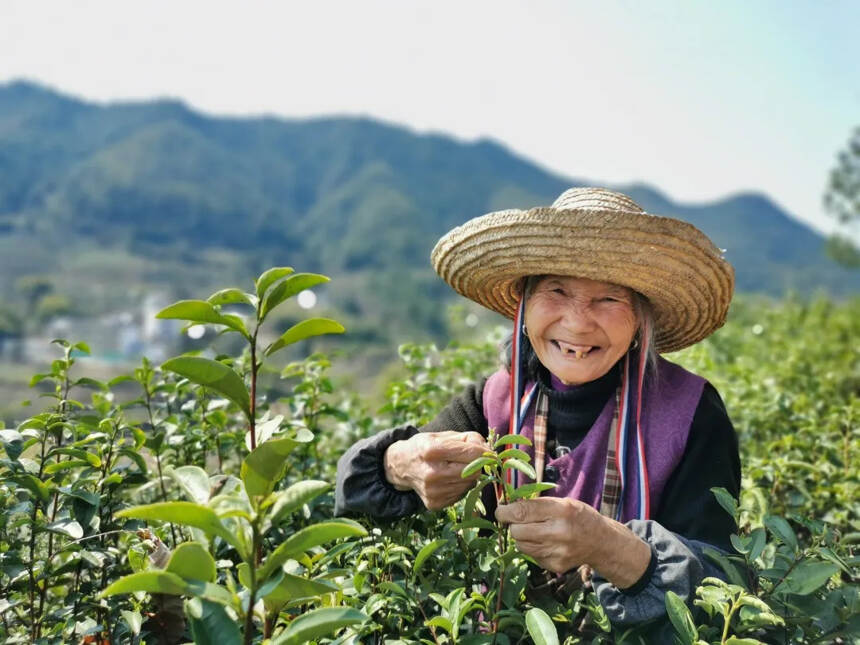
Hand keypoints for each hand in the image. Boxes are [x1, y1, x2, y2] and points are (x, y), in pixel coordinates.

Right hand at [384, 431, 487, 510]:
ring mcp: (432, 491)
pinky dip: (460, 486)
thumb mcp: (443, 435)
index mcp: (432, 450)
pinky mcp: (434, 503)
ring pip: (470, 484)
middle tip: (473, 460)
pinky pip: (461, 495)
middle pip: (474, 471)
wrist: (401, 466)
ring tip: (457, 469)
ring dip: (470, 476)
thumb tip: (490, 451)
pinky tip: (449, 479)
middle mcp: (431, 473)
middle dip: (478, 464)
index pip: (472, 453)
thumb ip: (469, 438)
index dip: (486, 452)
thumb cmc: (426, 447)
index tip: (490, 452)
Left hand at [496, 498, 650, 587]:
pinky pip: (530, 556)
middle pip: (517, 531)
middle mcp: (559, 533)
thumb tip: (507, 506)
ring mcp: (557, 552)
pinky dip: (532, 548)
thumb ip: (537, 504)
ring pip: (520, 545)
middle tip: (517, 520)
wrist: (602, 543)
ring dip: (521, 537)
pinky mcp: (555, 566)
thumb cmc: (579, 516)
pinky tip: (545, 542)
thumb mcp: (562, 502)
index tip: (500, 511)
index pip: (522, 512)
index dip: (505, 512)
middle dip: (512, 525)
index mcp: (561, 510)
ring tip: (534, 530)